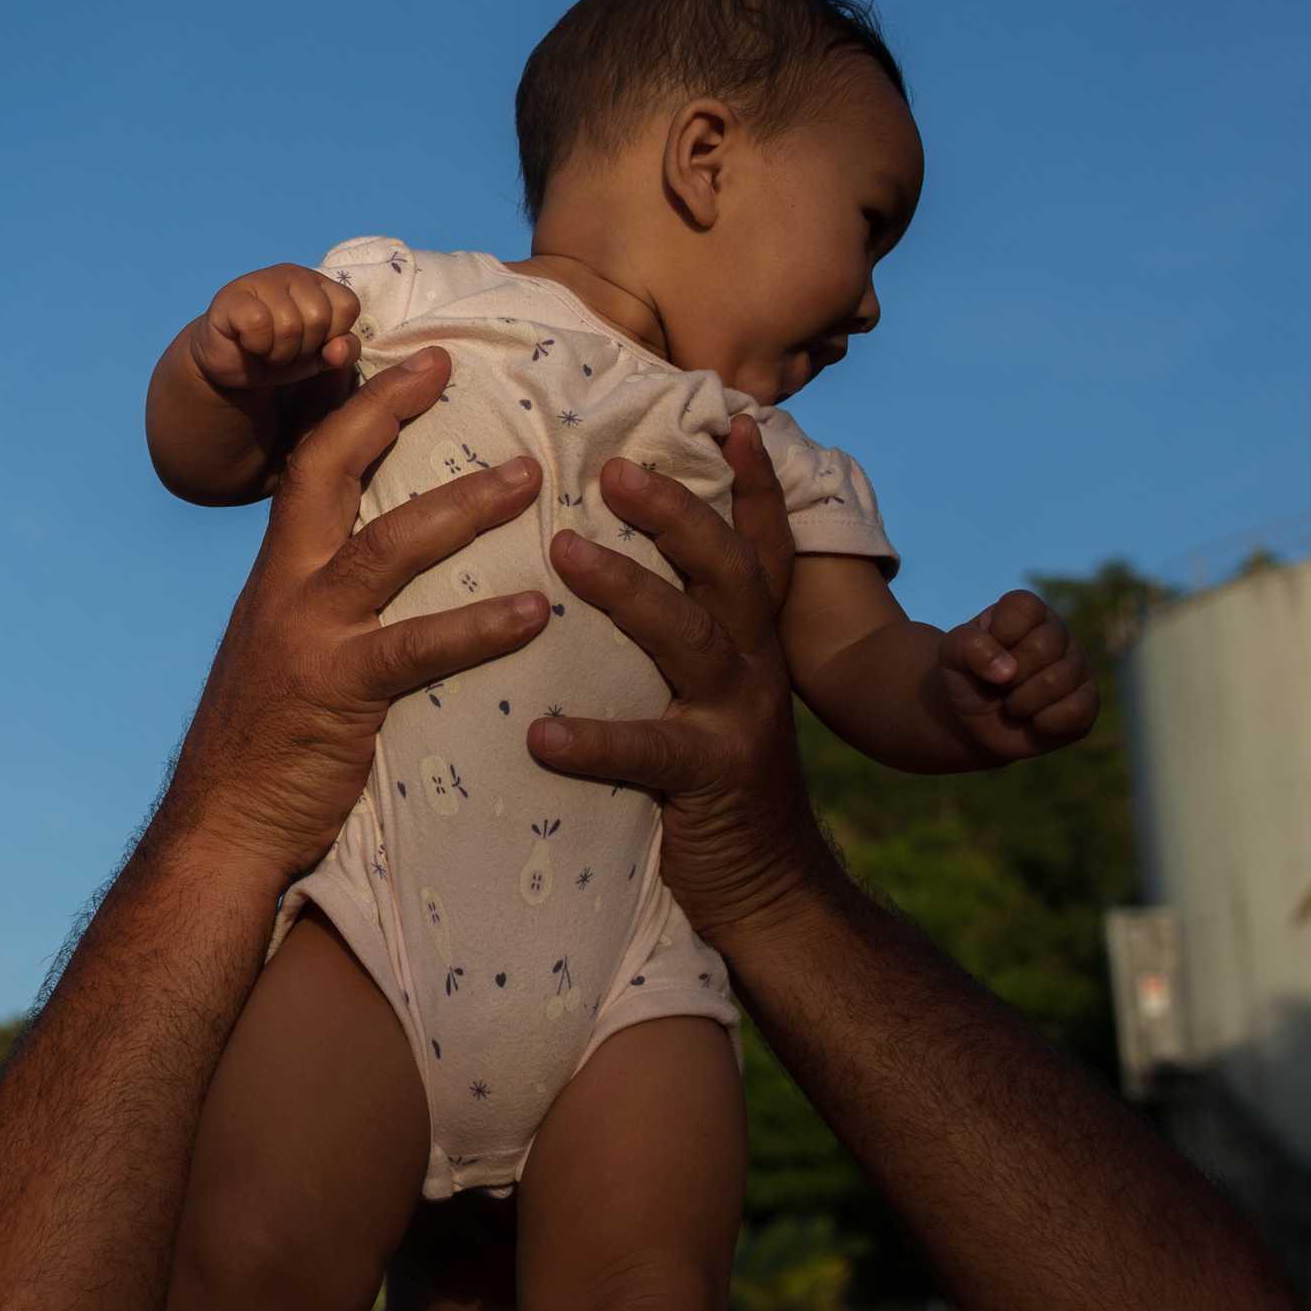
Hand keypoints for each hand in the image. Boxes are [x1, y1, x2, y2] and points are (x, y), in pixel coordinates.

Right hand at [162, 348, 548, 888]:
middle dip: (385, 412)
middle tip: (447, 368)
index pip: (310, 466)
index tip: (412, 365)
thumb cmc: (265, 748)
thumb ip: (328, 609)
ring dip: (463, 506)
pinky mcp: (338, 691)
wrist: (221, 827)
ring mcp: (308, 635)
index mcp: (277, 575)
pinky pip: (418, 646)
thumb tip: (384, 578)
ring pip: (387, 545)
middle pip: (329, 472)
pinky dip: (480, 626)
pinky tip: (534, 615)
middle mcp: (285, 588)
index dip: (358, 409)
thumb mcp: (287, 654)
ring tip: (529, 481)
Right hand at [188, 264, 362, 395]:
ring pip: (289, 324)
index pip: (347, 305)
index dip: (333, 335)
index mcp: (320, 284)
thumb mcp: (318, 358)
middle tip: (284, 348)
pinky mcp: (233, 295)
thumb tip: (338, 349)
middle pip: (318, 317)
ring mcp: (262, 280)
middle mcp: (294, 274)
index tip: (313, 343)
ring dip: (279, 351)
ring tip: (267, 349)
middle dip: (303, 347)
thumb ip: (342, 352)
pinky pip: (258, 324)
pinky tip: (248, 342)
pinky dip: (256, 345)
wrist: (231, 362)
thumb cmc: (278, 352)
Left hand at [526, 417, 831, 944]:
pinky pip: (651, 753)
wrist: (769, 895)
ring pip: (691, 637)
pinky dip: (594, 741)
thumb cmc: (712, 784)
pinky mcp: (712, 782)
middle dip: (676, 512)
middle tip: (615, 469)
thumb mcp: (706, 699)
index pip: (756, 546)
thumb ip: (676, 640)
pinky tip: (540, 735)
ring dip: (628, 590)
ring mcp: (739, 721)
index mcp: (750, 641)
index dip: (751, 483)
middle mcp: (754, 666)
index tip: (728, 416)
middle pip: (726, 568)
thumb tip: (604, 574)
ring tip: (563, 553)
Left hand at [937, 590, 1099, 761]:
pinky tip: (1034, 720)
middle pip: (1042, 648)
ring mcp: (1078, 668)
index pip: (1023, 608)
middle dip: (1007, 676)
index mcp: (1027, 612)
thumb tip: (1007, 670)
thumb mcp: (951, 654)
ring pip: (1056, 682)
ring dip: (1020, 702)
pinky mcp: (1088, 703)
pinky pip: (1075, 712)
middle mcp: (1059, 634)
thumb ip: (968, 646)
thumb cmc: (967, 676)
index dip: (997, 635)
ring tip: (1013, 704)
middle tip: (999, 684)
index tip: (984, 650)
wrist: (973, 720)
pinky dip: (1042, 723)